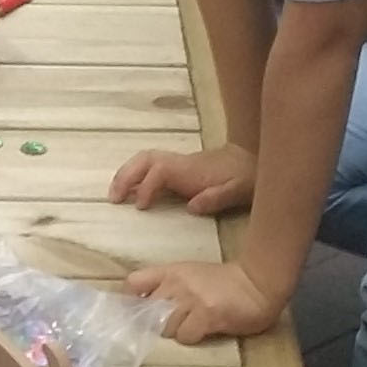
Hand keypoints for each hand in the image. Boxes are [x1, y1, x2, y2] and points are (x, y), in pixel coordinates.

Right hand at [109, 140, 255, 214]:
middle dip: (126, 175)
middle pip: (145, 159)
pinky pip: (150, 166)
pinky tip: (130, 193)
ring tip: (114, 195)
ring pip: (145, 160)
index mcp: (191, 170)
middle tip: (113, 198)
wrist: (254, 161)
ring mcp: (178, 163)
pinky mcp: (178, 168)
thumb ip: (218, 198)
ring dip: (127, 174)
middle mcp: (180, 163)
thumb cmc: (246, 178)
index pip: (160, 171)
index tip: (140, 207)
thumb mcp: (239, 190)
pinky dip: (135, 175)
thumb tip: (192, 206)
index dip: (147, 186)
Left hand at [124, 254, 279, 342]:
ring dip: (176, 333)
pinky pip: (185, 337)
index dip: (130, 301)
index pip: (134, 283)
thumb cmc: (224, 282)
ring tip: (192, 328)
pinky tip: (204, 332)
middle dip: (155, 324)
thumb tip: (145, 309)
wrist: (257, 283)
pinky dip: (192, 339)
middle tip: (171, 327)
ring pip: (166, 328)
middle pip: (147, 312)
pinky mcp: (207, 315)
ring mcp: (191, 299)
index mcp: (171, 271)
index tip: (136, 314)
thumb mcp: (191, 276)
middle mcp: (177, 284)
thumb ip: (169, 287)